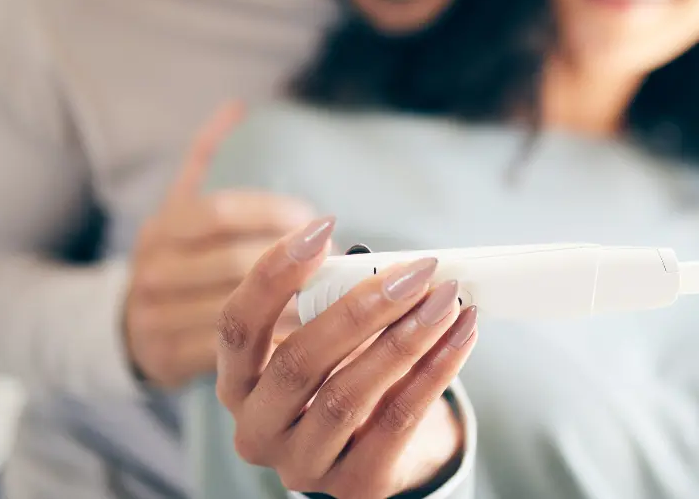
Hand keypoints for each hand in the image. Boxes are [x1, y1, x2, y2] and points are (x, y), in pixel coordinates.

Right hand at [124, 102, 317, 388]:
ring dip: (294, 304)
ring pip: (239, 310)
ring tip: (339, 298)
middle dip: (294, 263)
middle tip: (339, 264)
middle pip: (234, 263)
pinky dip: (276, 342)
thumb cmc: (176, 261)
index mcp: (161, 228)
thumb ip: (206, 159)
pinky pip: (233, 351)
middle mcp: (152, 271)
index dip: (275, 213)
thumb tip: (236, 106)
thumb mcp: (180, 209)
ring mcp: (155, 318)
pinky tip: (312, 335)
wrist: (125, 332)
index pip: (222, 212)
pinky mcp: (168, 359)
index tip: (318, 220)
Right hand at [216, 217, 478, 498]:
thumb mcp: (327, 340)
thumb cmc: (345, 376)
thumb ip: (336, 301)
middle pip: (299, 361)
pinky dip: (436, 370)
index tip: (321, 226)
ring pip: (350, 394)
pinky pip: (399, 421)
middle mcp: (257, 430)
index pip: (236, 326)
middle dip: (362, 308)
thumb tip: (390, 264)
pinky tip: (462, 334)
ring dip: (406, 338)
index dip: (274, 274)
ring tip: (447, 299)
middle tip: (414, 271)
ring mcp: (303, 465)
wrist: (378, 452)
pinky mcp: (356, 486)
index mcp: (237, 384)